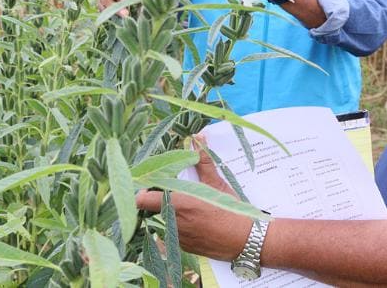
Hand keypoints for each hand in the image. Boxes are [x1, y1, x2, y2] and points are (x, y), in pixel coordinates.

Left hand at [136, 136, 253, 260]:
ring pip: (162, 222)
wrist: (245, 241)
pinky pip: (173, 234)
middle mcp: (172, 222)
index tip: (149, 184)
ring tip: (187, 208)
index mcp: (177, 203)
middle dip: (158, 200)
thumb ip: (202, 161)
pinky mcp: (184, 248)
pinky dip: (179, 227)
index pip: (141, 199)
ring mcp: (177, 238)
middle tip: (172, 192)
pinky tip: (195, 222)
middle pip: (151, 209)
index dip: (142, 190)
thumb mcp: (216, 184)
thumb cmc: (230, 211)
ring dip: (169, 213)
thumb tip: (198, 138)